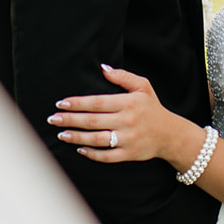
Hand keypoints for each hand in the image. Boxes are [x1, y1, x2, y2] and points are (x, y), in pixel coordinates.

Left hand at [50, 64, 185, 165]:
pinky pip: (106, 156)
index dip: (78, 103)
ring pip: (97, 139)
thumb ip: (122, 76)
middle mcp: (127, 121)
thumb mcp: (143, 86)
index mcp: (128, 103)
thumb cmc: (152, 108)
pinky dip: (92, 154)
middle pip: (93, 121)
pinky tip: (80, 149)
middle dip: (71, 120)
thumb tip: (103, 67)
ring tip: (61, 134)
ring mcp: (128, 139)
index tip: (61, 103)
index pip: (97, 102)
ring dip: (77, 137)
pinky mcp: (129, 154)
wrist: (170, 134)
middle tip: (53, 119)